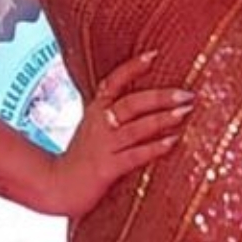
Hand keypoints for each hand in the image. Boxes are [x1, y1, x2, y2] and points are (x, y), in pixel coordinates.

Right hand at [51, 52, 195, 219]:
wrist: (55, 186)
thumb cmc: (80, 158)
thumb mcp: (92, 128)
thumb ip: (112, 113)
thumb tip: (146, 104)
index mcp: (95, 111)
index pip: (113, 82)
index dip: (132, 68)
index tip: (154, 55)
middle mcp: (98, 124)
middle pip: (131, 104)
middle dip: (160, 97)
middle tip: (187, 94)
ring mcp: (103, 146)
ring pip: (135, 128)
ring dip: (162, 119)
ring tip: (185, 112)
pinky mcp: (107, 168)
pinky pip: (134, 155)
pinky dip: (154, 148)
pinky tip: (172, 142)